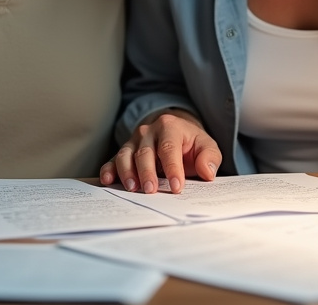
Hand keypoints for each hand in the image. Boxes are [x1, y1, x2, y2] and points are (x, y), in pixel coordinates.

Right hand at [99, 110, 220, 193]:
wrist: (174, 131)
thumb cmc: (190, 143)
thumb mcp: (206, 146)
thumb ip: (210, 157)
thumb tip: (207, 173)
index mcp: (170, 127)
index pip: (169, 147)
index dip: (172, 168)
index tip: (176, 187)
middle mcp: (148, 131)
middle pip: (144, 152)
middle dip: (147, 172)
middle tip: (151, 191)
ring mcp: (134, 141)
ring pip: (125, 155)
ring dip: (127, 172)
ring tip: (132, 189)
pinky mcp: (125, 151)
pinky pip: (113, 159)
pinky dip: (108, 169)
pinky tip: (108, 180)